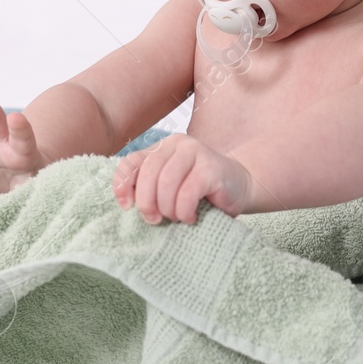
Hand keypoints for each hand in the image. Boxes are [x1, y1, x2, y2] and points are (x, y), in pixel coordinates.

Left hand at [112, 133, 254, 223]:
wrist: (239, 187)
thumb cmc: (200, 192)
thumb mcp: (168, 188)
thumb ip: (148, 187)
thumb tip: (127, 203)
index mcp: (161, 147)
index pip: (131, 162)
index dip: (123, 186)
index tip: (127, 207)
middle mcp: (177, 143)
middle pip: (148, 173)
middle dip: (147, 202)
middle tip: (155, 220)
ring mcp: (196, 152)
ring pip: (166, 183)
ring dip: (168, 208)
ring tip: (177, 218)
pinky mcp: (212, 168)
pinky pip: (187, 193)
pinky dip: (184, 211)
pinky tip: (191, 217)